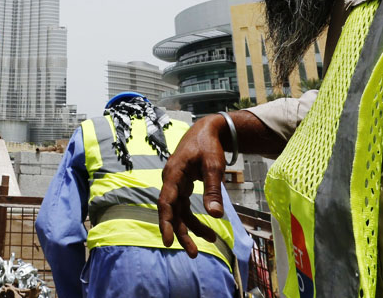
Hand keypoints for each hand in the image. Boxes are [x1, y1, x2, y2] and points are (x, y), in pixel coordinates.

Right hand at [158, 113, 229, 255]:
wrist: (207, 130)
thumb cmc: (208, 145)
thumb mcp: (214, 166)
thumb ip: (213, 190)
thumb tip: (216, 216)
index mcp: (174, 173)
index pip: (166, 202)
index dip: (166, 222)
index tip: (169, 241)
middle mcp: (171, 180)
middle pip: (172, 211)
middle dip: (182, 233)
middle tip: (193, 253)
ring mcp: (175, 184)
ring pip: (179, 212)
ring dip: (192, 228)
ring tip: (210, 240)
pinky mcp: (182, 186)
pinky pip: (185, 207)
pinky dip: (195, 219)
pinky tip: (208, 231)